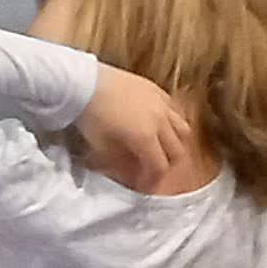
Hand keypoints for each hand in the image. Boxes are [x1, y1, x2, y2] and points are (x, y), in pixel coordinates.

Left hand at [71, 65, 201, 192]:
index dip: (153, 180)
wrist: (83, 81)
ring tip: (159, 147)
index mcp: (145, 137)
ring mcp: (162, 103)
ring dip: (174, 143)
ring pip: (182, 129)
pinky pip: (174, 110)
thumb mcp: (100, 146)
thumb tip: (131, 174)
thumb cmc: (89, 116)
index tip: (145, 185)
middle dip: (166, 164)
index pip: (159, 166)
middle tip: (152, 169)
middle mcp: (160, 121)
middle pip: (177, 150)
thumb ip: (119, 163)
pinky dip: (171, 122)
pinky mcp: (157, 89)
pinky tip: (157, 124)